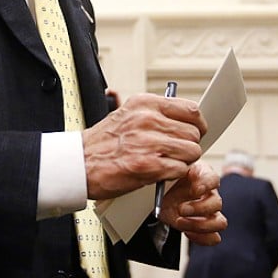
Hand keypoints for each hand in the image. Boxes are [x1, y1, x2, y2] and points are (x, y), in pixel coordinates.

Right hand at [82, 93, 205, 199]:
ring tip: (167, 162)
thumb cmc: (103, 143)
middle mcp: (147, 119)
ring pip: (191, 151)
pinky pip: (180, 169)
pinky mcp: (148, 166)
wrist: (79, 164)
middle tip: (176, 152)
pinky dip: (174, 174)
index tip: (195, 132)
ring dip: (183, 161)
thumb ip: (155, 113)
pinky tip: (161, 172)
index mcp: (144, 104)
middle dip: (189, 145)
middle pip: (193, 133)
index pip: (190, 109)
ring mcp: (148, 143)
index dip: (197, 124)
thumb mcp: (128, 115)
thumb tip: (186, 119)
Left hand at [158, 162, 225, 244]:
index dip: (206, 184)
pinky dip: (201, 237)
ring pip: (220, 222)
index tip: (195, 189)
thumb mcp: (168, 173)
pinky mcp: (206, 229)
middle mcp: (209, 194)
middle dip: (198, 208)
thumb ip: (174, 171)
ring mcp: (210, 213)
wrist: (160, 199)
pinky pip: (214, 237)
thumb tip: (175, 170)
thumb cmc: (168, 183)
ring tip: (180, 222)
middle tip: (181, 209)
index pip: (213, 178)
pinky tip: (187, 231)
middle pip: (217, 203)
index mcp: (202, 176)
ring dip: (200, 225)